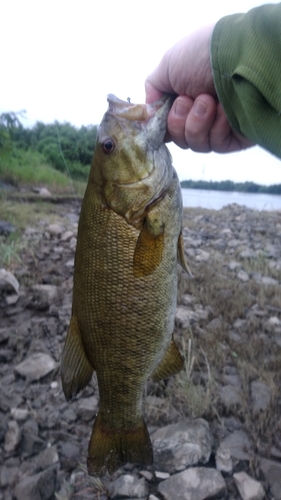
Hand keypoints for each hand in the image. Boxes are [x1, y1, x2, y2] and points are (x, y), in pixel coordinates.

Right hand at [145, 26, 253, 152]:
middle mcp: (200, 113)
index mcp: (184, 98)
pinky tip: (224, 110)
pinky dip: (216, 126)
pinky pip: (215, 144)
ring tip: (208, 101)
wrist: (236, 57)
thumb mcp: (167, 66)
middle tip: (188, 100)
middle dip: (178, 121)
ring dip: (197, 122)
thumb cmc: (201, 56)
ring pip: (195, 144)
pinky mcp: (233, 137)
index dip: (161, 125)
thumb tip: (148, 112)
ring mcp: (217, 126)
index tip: (159, 116)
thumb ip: (153, 90)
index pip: (166, 126)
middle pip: (178, 138)